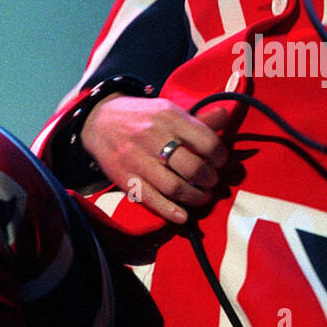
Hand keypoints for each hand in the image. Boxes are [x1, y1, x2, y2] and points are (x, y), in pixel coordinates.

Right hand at [80, 95, 231, 225]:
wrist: (99, 121)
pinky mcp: (125, 177)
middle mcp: (153, 137)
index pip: (207, 142)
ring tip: (203, 197)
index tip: (222, 163)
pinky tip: (183, 215)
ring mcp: (137, 159)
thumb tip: (226, 117)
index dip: (221, 157)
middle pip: (192, 168)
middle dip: (210, 180)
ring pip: (174, 187)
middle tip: (213, 182)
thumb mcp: (169, 110)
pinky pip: (151, 199)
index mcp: (169, 116)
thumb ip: (199, 119)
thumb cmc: (143, 117)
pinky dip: (170, 211)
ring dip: (195, 197)